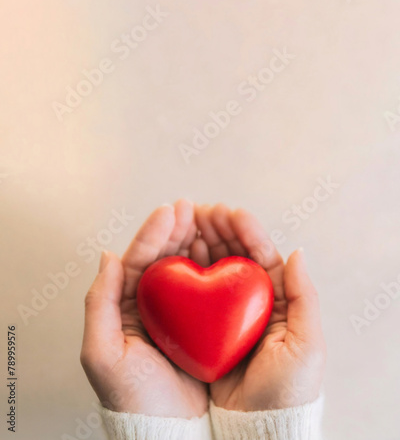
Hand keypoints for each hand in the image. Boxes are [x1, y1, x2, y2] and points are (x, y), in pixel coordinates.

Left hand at [80, 199, 207, 417]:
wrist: (170, 431)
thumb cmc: (134, 397)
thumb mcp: (102, 354)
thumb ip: (99, 303)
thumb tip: (108, 256)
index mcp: (130, 305)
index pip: (141, 259)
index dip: (155, 232)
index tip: (171, 210)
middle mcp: (158, 303)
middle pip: (169, 255)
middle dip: (181, 227)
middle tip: (195, 207)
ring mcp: (185, 310)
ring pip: (193, 264)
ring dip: (203, 237)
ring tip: (213, 217)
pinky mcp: (210, 320)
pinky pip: (215, 284)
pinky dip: (221, 262)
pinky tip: (227, 248)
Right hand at [193, 203, 325, 410]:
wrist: (255, 426)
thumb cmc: (287, 389)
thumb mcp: (307, 344)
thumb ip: (303, 296)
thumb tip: (297, 251)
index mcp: (273, 298)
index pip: (258, 254)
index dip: (244, 230)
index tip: (229, 212)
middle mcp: (244, 299)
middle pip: (231, 254)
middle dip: (216, 228)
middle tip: (200, 210)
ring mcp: (220, 310)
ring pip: (209, 266)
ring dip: (198, 240)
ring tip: (185, 221)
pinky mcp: (199, 323)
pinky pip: (191, 290)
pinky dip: (184, 268)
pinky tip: (176, 253)